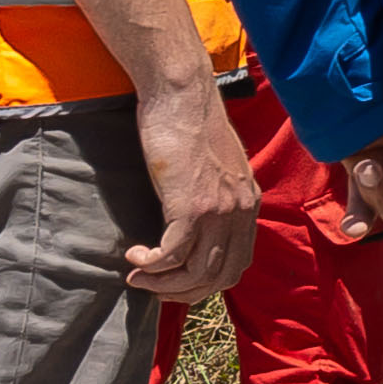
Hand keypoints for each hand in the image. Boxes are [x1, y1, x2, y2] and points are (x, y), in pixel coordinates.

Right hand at [125, 71, 264, 301]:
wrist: (181, 92)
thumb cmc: (187, 122)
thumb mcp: (211, 166)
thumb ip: (213, 194)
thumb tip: (192, 219)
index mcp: (247, 203)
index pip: (237, 264)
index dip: (205, 282)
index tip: (175, 279)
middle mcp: (240, 211)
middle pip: (220, 277)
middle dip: (183, 291)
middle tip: (153, 286)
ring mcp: (219, 210)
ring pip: (197, 272)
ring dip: (163, 283)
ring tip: (137, 274)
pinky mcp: (192, 205)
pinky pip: (173, 254)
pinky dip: (152, 263)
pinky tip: (135, 255)